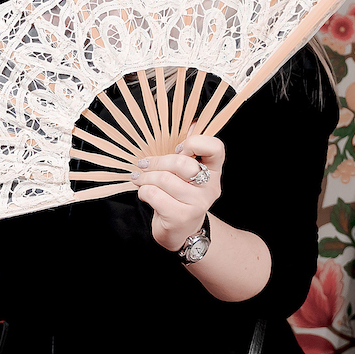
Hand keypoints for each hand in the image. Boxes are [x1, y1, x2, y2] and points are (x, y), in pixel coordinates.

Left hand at [131, 134, 224, 253]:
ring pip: (163, 179)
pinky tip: (144, 193)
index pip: (215, 147)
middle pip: (181, 163)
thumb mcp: (185, 174)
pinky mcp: (182, 216)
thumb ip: (187, 151)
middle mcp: (210, 186)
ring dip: (145, 178)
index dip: (195, 143)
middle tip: (143, 164)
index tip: (178, 149)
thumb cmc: (179, 196)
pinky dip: (143, 192)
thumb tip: (190, 122)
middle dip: (156, 162)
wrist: (181, 231)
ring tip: (139, 179)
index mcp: (214, 170)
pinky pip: (154, 194)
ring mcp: (198, 203)